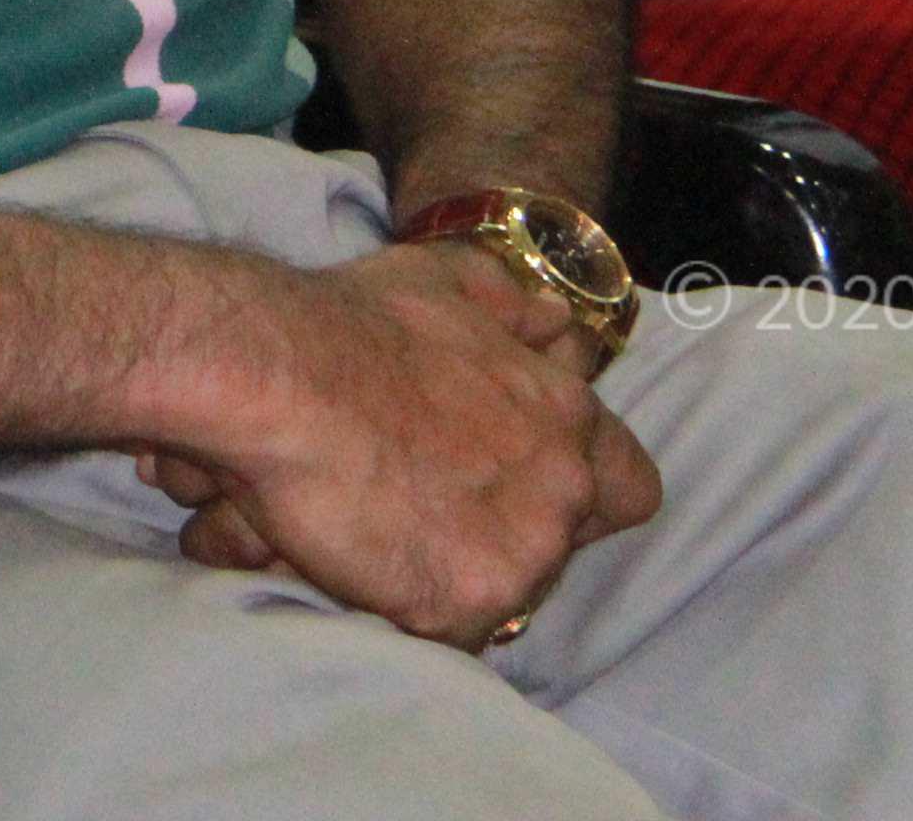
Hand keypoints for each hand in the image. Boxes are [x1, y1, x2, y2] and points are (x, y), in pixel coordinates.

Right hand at [141, 242, 658, 645]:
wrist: (282, 379)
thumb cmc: (354, 323)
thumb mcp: (449, 279)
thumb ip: (515, 308)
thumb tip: (557, 323)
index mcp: (566, 414)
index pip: (630, 486)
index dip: (582, 492)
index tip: (527, 488)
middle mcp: (562, 490)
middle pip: (561, 546)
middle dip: (506, 535)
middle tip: (432, 510)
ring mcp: (519, 555)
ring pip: (505, 595)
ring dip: (455, 572)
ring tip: (384, 535)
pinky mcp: (461, 608)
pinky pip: (444, 632)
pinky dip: (405, 608)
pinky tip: (360, 565)